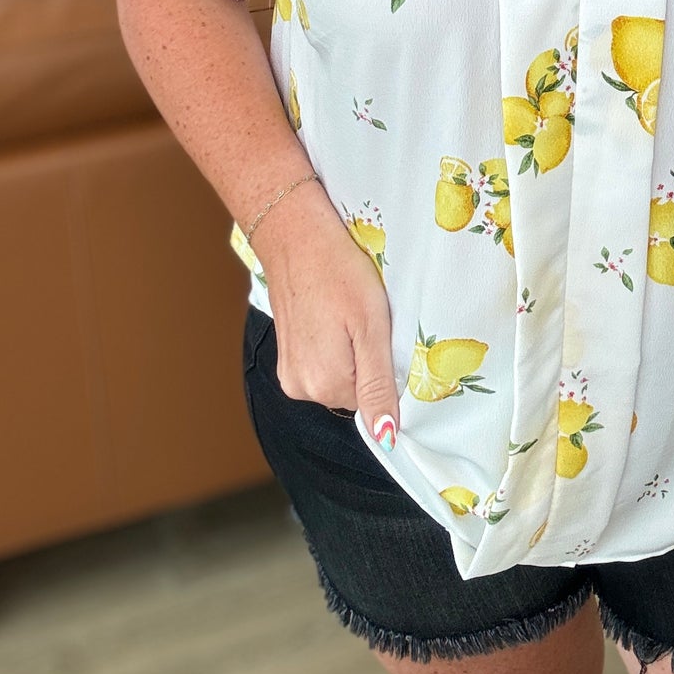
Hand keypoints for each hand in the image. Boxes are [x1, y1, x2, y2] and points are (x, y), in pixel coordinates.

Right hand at [251, 183, 401, 450]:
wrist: (294, 234)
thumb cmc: (339, 272)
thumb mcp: (371, 326)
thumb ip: (378, 385)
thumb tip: (386, 439)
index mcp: (326, 385)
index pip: (375, 403)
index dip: (388, 370)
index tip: (384, 336)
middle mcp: (301, 388)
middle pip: (356, 392)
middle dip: (368, 362)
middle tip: (367, 320)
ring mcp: (289, 372)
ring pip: (340, 377)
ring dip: (351, 352)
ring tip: (347, 314)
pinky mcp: (286, 355)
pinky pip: (322, 364)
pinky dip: (334, 345)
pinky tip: (332, 315)